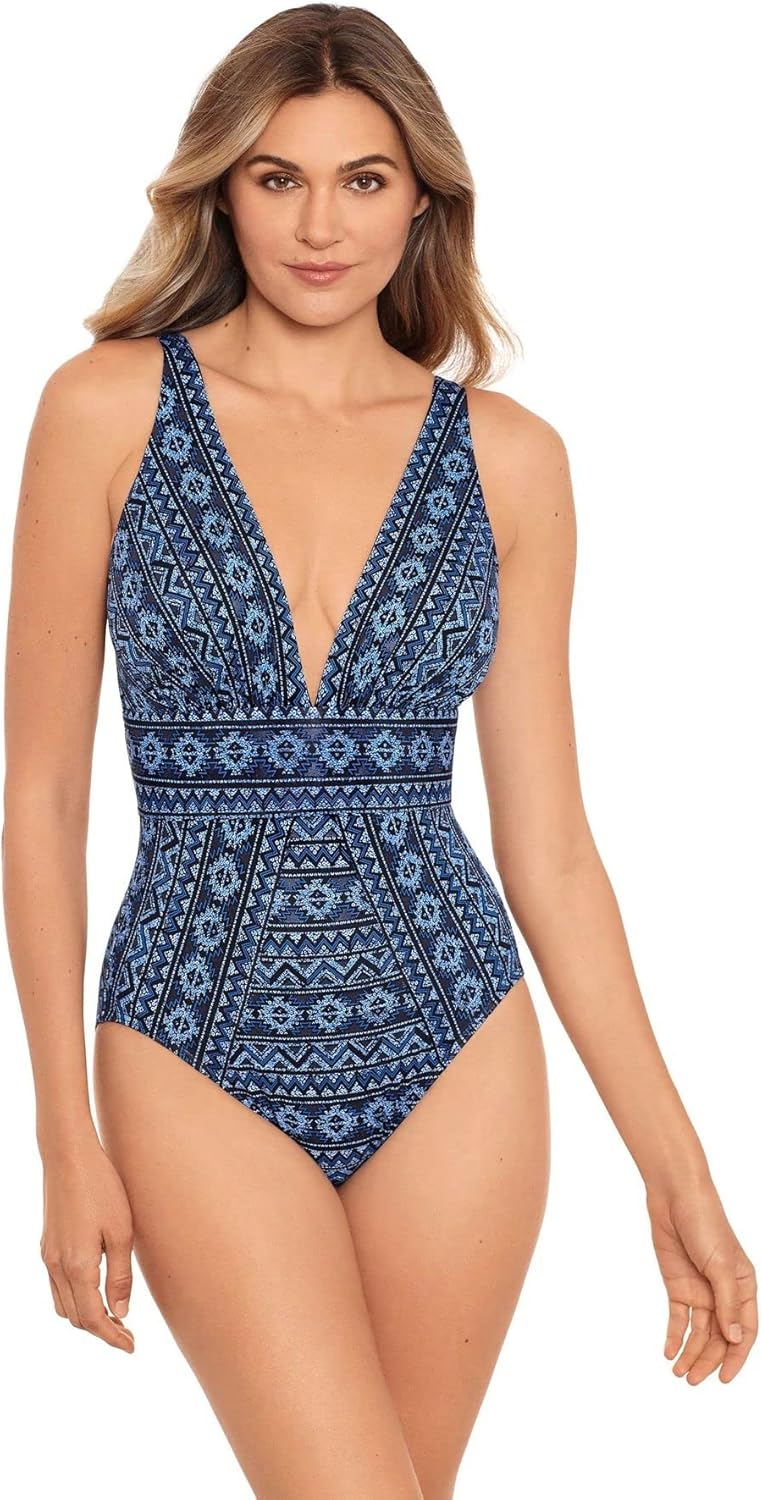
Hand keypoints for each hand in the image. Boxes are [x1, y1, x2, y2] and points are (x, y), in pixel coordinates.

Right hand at [40, 1136, 134, 1352]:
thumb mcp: (121, 1231)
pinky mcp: (47, 1246)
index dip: (113, 1337)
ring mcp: (48, 1256)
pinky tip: (93, 1291)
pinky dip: (74, 1300)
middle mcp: (57, 1267)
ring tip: (114, 1316)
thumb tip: (121, 1312)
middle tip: (128, 1333)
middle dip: (101, 1330)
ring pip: (63, 1305)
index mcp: (78, 1267)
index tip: (132, 1346)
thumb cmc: (101, 1188)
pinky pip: (56, 1287)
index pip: (94, 1318)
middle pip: (76, 1318)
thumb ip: (120, 1275)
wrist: (68, 1157)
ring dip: (86, 1317)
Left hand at [646, 1175, 756, 1382]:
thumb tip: (735, 1340)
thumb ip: (727, 1304)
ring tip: (679, 1373)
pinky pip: (679, 1318)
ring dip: (690, 1352)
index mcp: (743, 1288)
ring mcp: (701, 1290)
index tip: (724, 1379)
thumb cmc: (706, 1223)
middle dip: (707, 1360)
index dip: (736, 1358)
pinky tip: (668, 1351)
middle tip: (692, 1380)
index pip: (744, 1332)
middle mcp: (723, 1293)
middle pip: (719, 1337)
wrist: (675, 1197)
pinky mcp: (679, 1285)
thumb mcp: (720, 1265)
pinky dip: (674, 1335)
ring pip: (699, 1332)